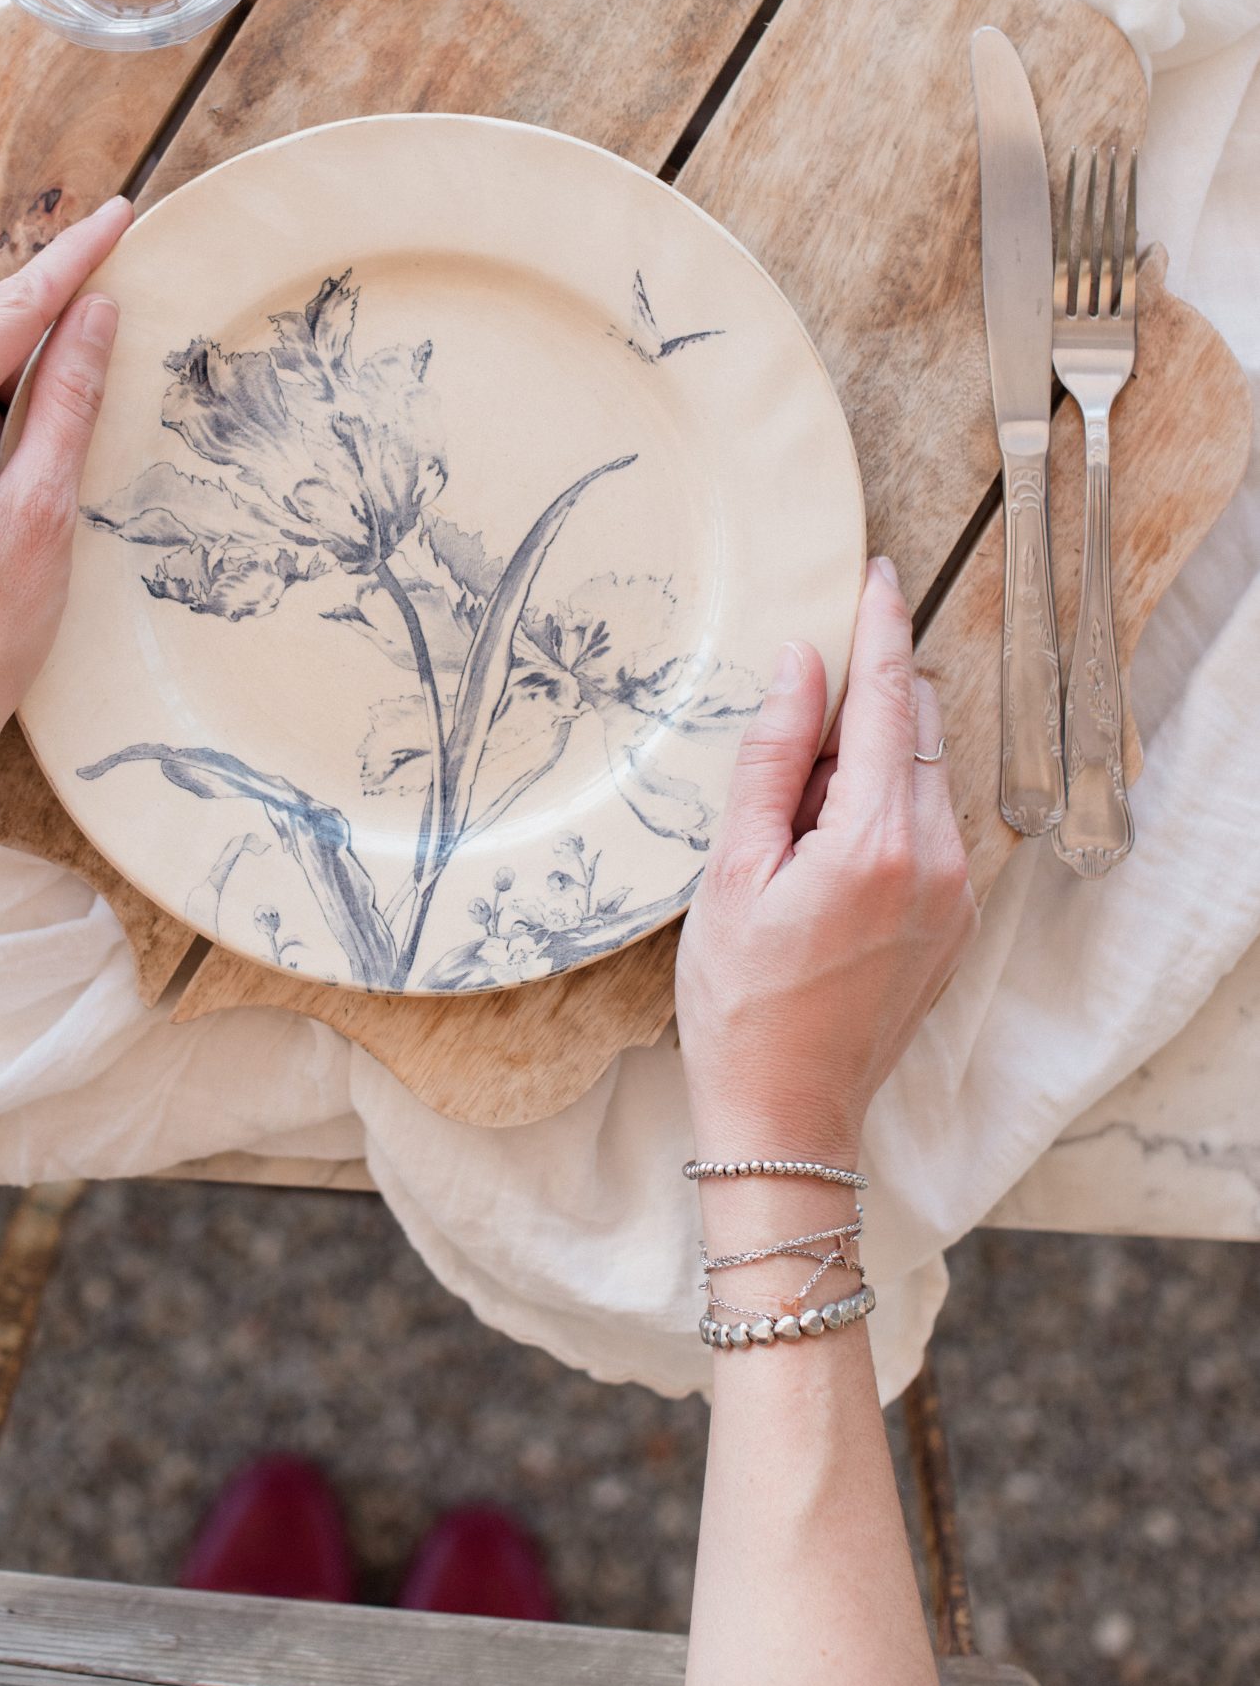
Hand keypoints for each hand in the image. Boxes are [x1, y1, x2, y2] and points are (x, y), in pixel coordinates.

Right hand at [675, 557, 977, 1165]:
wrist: (787, 1112)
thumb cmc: (741, 1000)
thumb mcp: (729, 871)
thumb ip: (770, 759)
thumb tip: (799, 667)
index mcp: (875, 839)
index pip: (886, 699)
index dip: (878, 627)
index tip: (875, 573)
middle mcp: (937, 857)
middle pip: (914, 728)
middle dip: (858, 708)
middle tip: (782, 753)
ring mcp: (956, 891)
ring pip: (921, 776)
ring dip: (865, 766)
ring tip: (788, 832)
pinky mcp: (956, 917)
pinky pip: (927, 826)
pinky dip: (880, 811)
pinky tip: (819, 861)